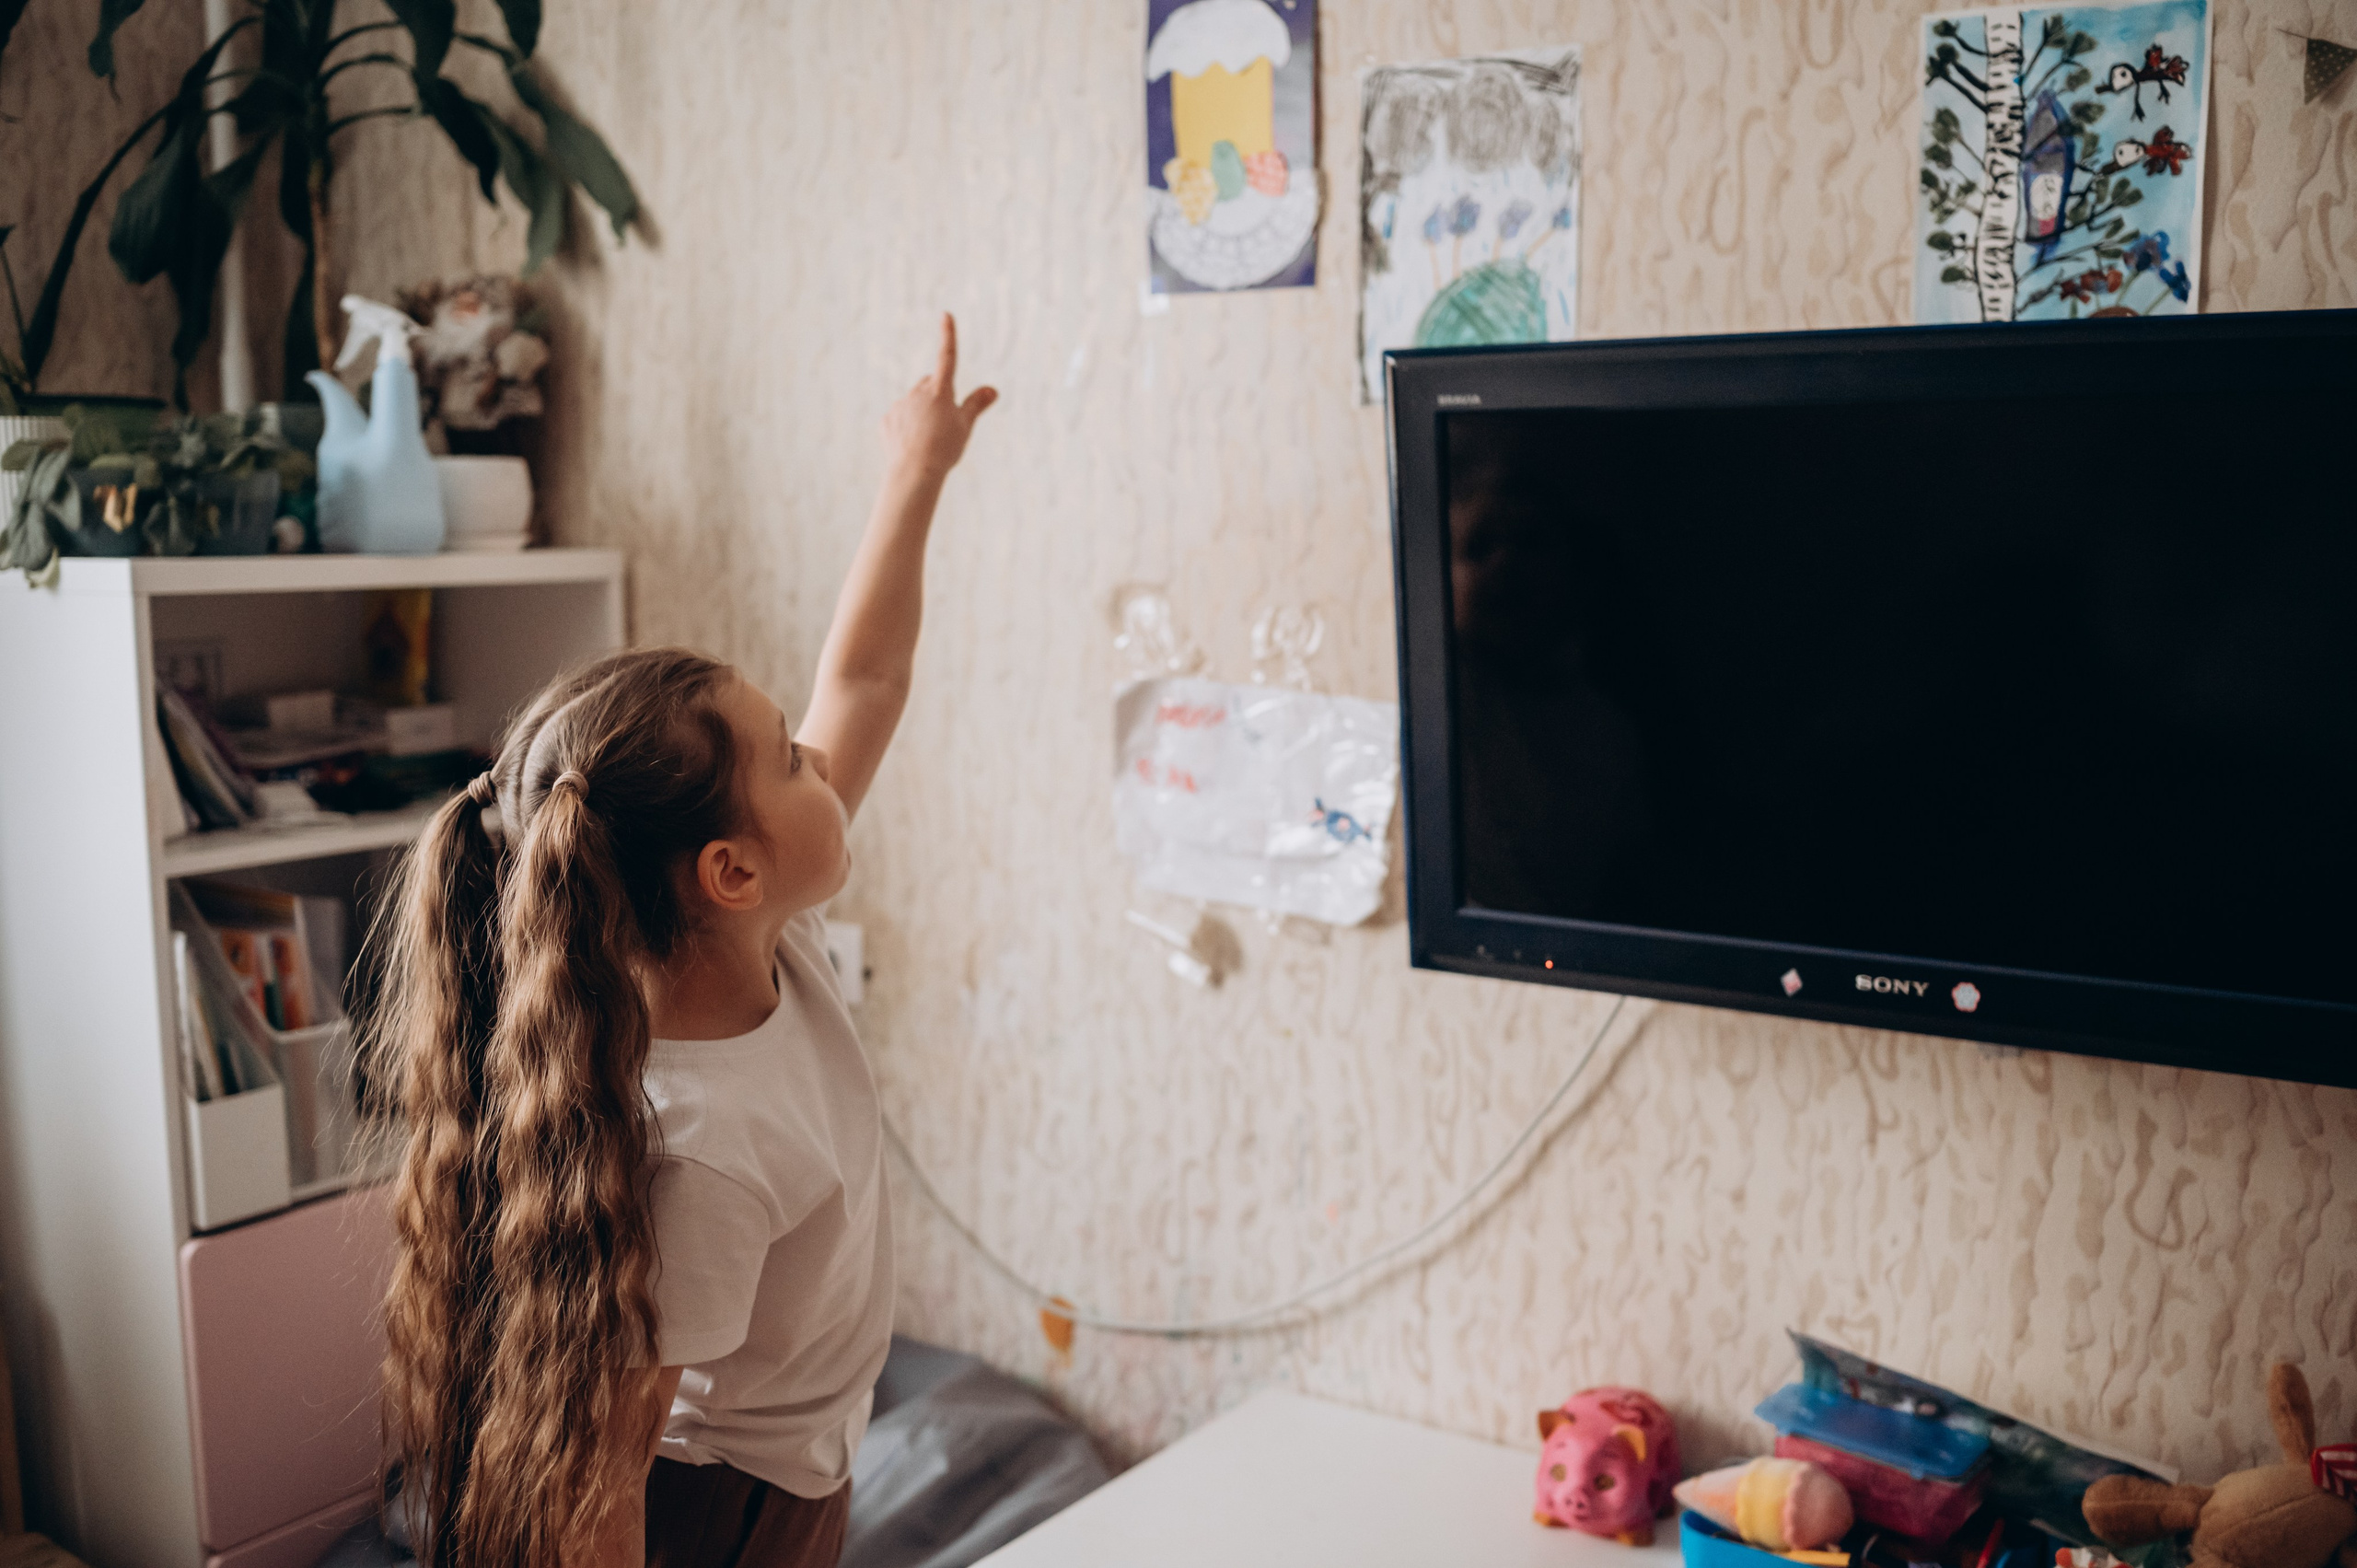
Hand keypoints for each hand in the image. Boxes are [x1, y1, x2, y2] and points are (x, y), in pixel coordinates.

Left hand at [883, 313, 996, 480]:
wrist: (914, 472)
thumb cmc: (945, 448)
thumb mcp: (965, 426)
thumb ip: (977, 404)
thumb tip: (993, 389)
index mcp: (940, 390)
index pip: (947, 356)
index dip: (948, 335)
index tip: (946, 315)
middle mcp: (918, 392)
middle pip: (931, 385)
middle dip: (937, 395)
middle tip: (945, 423)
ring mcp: (900, 405)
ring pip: (914, 403)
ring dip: (922, 414)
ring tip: (928, 440)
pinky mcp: (887, 420)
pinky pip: (900, 419)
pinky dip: (907, 427)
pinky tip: (913, 446)